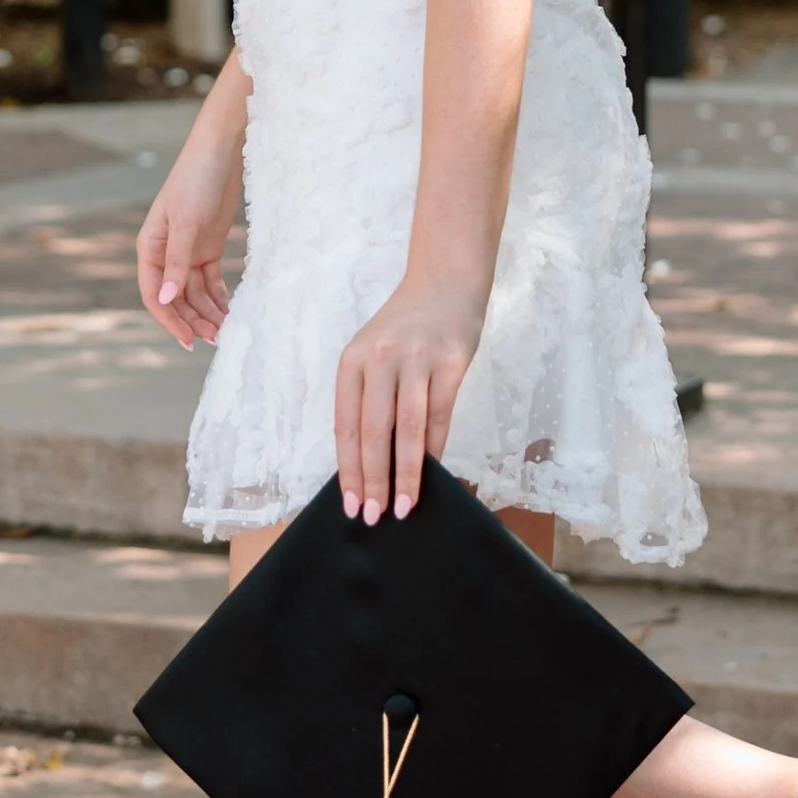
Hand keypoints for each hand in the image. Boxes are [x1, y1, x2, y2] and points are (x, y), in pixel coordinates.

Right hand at [137, 106, 243, 347]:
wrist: (222, 151)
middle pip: (176, 298)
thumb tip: (165, 299)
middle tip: (217, 339)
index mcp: (150, 247)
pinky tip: (231, 311)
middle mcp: (166, 253)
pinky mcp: (209, 247)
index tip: (189, 341)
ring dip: (208, 313)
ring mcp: (188, 251)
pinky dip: (219, 298)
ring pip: (195, 293)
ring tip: (227, 331)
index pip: (154, 294)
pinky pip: (211, 281)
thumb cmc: (195, 180)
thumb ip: (177, 262)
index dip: (170, 320)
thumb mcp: (186, 223)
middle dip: (193, 320)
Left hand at [334, 271, 487, 520]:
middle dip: (373, 480)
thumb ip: (369, 400)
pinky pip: (440, 416)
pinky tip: (432, 474)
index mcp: (353, 360)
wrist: (446, 281)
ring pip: (408, 429)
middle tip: (374, 516)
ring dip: (405, 474)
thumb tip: (371, 463)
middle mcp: (381, 358)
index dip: (348, 469)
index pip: (345, 425)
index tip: (351, 504)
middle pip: (373, 432)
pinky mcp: (452, 361)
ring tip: (404, 507)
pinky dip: (435, 450)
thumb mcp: (374, 354)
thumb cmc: (407, 327)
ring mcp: (417, 359)